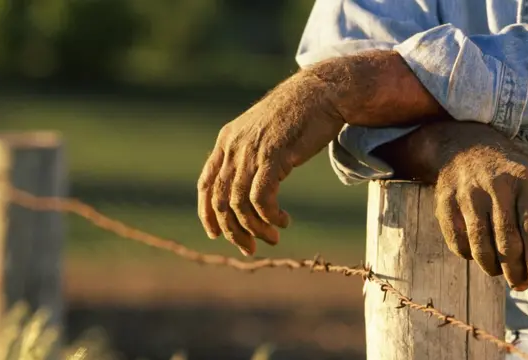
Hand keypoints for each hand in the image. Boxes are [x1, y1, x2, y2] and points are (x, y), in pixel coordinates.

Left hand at [198, 50, 446, 255]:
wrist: (321, 92)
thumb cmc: (298, 115)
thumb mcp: (264, 133)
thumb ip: (251, 155)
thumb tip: (249, 185)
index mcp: (227, 141)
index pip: (205, 184)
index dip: (207, 214)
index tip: (217, 234)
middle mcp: (234, 147)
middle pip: (220, 200)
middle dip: (233, 230)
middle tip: (250, 248)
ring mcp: (252, 150)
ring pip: (239, 204)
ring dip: (255, 228)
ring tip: (273, 237)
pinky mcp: (274, 156)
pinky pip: (261, 198)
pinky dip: (269, 216)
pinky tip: (283, 220)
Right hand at [374, 121, 527, 290]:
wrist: (463, 146)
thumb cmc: (509, 173)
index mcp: (526, 182)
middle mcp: (496, 187)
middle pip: (507, 241)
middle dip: (515, 270)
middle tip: (520, 284)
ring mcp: (468, 194)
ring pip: (480, 244)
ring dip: (492, 267)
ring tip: (500, 273)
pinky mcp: (445, 203)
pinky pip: (458, 241)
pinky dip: (469, 255)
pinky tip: (478, 255)